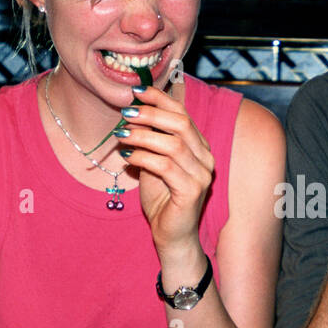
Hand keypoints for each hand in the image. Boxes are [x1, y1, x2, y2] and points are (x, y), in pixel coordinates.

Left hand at [116, 80, 215, 255]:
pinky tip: (127, 158)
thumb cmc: (162, 199)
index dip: (161, 99)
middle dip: (151, 114)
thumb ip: (149, 142)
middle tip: (126, 113)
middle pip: (180, 124)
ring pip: (172, 144)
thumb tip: (130, 115)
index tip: (137, 91)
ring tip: (121, 135)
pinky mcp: (191, 191)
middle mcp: (205, 158)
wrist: (171, 235)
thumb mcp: (153, 163)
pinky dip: (143, 158)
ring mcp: (201, 175)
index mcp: (199, 148)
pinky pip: (165, 167)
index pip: (183, 114)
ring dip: (142, 136)